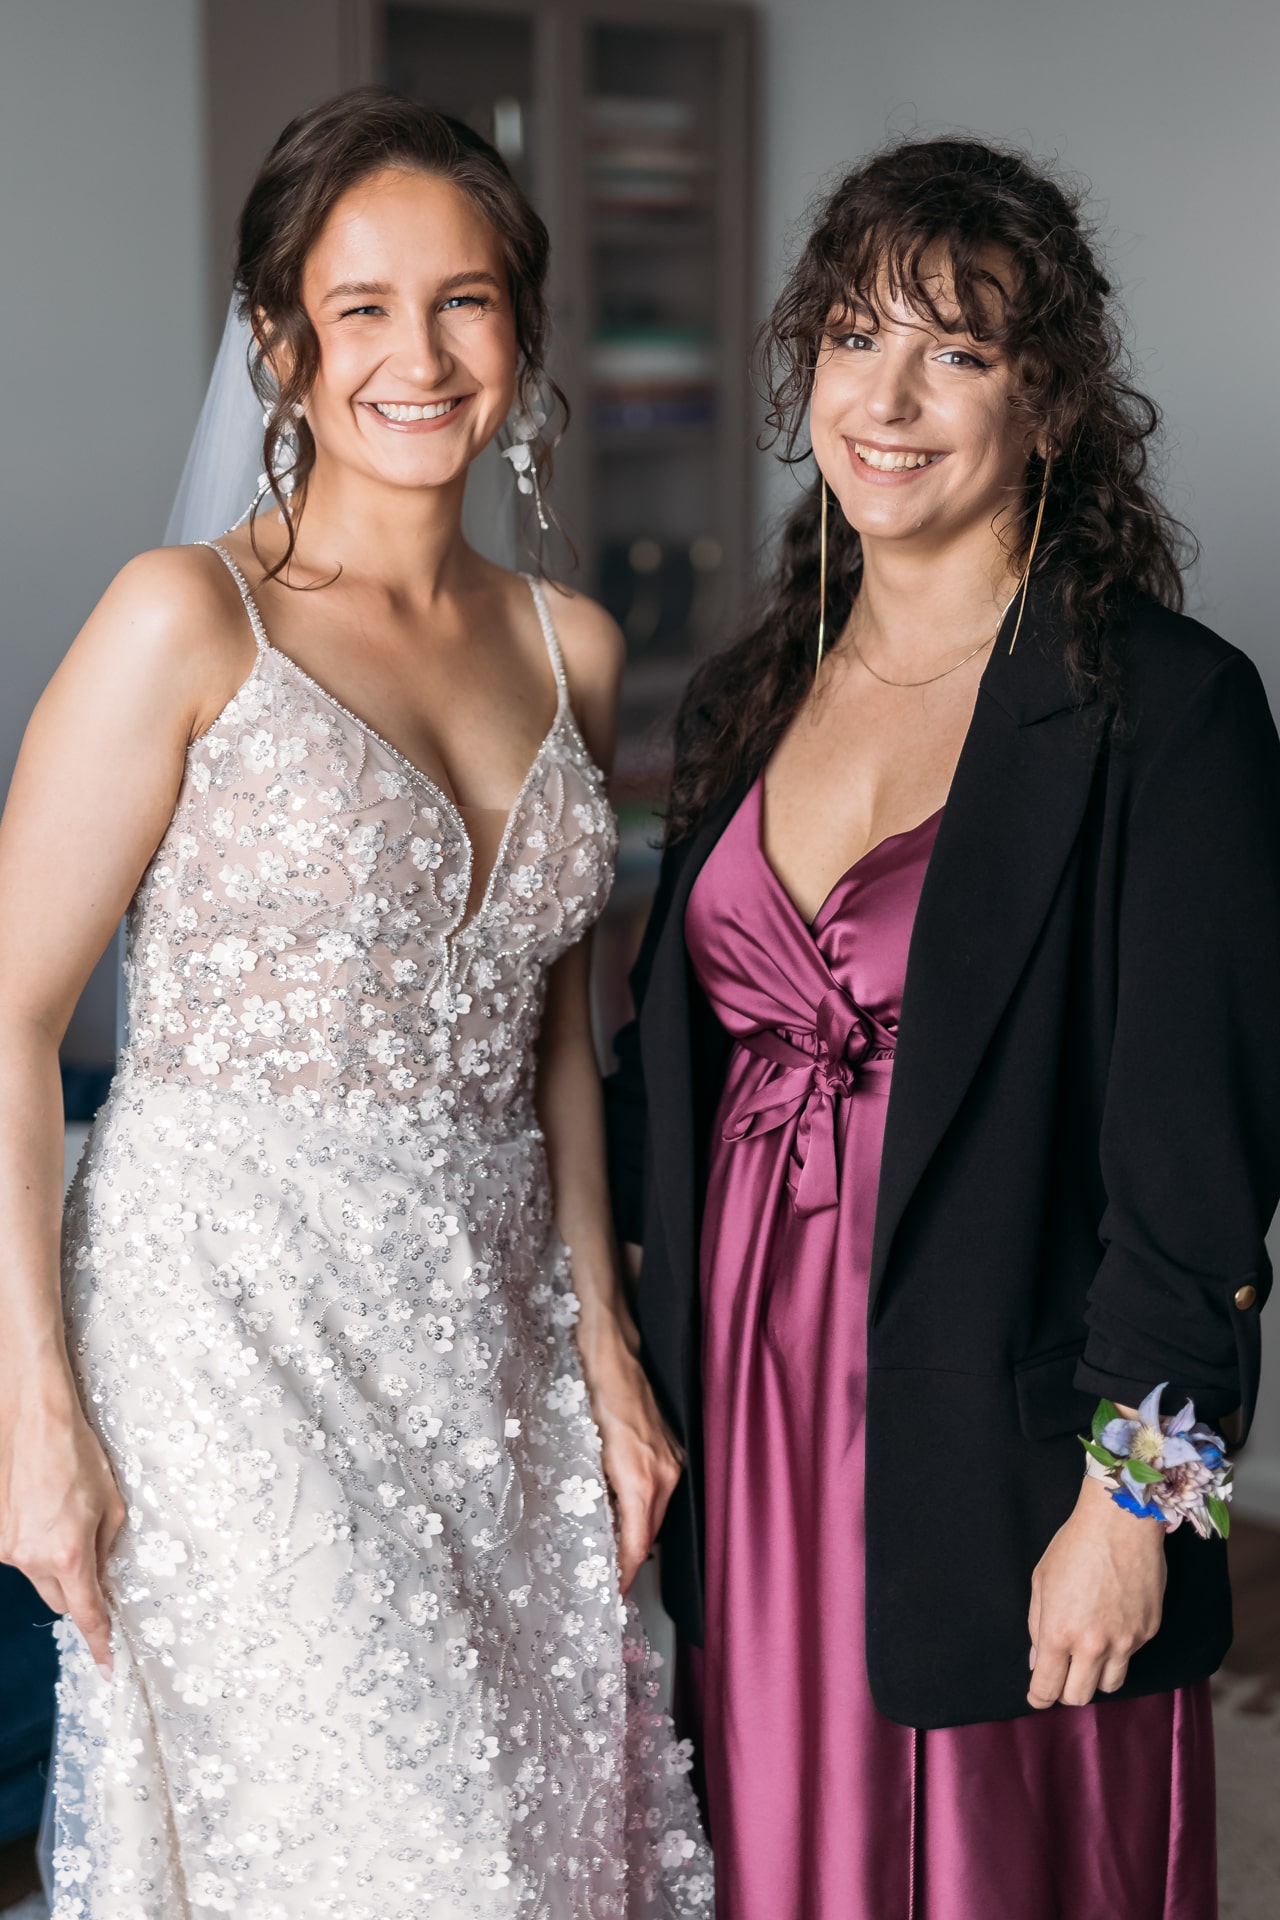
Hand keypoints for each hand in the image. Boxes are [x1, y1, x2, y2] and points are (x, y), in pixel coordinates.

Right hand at [0, 1369, 125, 1669]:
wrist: (34, 1422)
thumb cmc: (78, 1456)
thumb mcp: (111, 1505)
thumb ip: (106, 1550)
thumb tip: (101, 1576)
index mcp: (68, 1553)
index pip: (86, 1612)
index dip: (98, 1641)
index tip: (107, 1664)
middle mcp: (32, 1558)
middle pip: (59, 1600)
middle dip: (77, 1591)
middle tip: (90, 1561)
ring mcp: (7, 1549)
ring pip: (38, 1577)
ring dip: (54, 1562)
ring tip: (63, 1517)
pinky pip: (21, 1555)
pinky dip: (35, 1545)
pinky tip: (43, 1511)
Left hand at [577, 1323, 683, 1594]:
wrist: (612, 1350)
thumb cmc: (590, 1392)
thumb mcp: (583, 1448)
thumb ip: (592, 1491)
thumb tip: (592, 1525)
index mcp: (640, 1479)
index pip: (638, 1545)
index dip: (626, 1574)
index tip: (613, 1594)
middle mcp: (665, 1474)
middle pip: (650, 1535)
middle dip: (631, 1561)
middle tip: (607, 1581)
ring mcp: (672, 1460)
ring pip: (656, 1514)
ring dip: (637, 1534)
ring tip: (612, 1552)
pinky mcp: (671, 1448)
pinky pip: (660, 1492)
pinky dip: (643, 1509)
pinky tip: (623, 1511)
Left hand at [1027, 1471, 1166, 1707]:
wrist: (1121, 1522)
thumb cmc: (1074, 1545)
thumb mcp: (1042, 1581)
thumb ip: (1037, 1625)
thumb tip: (1037, 1660)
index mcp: (1060, 1632)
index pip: (1048, 1688)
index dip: (1039, 1697)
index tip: (1037, 1696)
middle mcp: (1094, 1645)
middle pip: (1079, 1697)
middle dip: (1066, 1691)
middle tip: (1062, 1674)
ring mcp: (1126, 1641)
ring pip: (1110, 1685)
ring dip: (1095, 1677)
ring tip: (1089, 1653)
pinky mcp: (1148, 1632)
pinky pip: (1131, 1656)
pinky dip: (1119, 1650)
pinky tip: (1113, 1623)